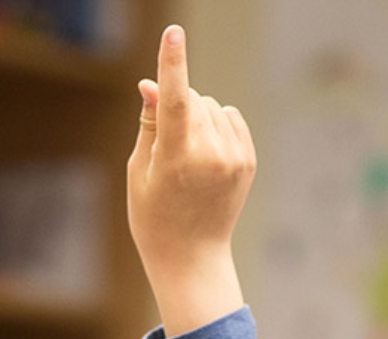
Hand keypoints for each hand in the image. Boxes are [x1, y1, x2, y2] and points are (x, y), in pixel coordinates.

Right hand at [127, 25, 255, 335]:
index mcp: (177, 158)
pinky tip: (207, 154)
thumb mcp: (139, 170)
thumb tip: (152, 83)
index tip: (173, 33)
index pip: (175, 99)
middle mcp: (211, 155)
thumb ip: (149, 123)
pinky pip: (230, 118)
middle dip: (178, 107)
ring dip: (197, 117)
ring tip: (187, 156)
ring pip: (212, 106)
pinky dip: (217, 125)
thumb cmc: (154, 216)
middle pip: (193, 99)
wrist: (191, 257)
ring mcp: (234, 158)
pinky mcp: (248, 160)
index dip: (172, 63)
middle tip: (167, 146)